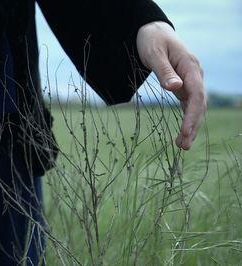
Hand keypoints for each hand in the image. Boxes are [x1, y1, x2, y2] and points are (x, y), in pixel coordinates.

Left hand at [137, 21, 205, 149]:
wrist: (153, 32)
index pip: (196, 95)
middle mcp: (195, 75)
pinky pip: (188, 104)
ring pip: (195, 107)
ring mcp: (191, 80)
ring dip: (190, 126)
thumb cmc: (152, 41)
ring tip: (182, 145)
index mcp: (190, 66)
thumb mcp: (154, 54)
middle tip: (184, 147)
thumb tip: (175, 87)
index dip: (191, 115)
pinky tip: (183, 133)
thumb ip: (164, 71)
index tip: (184, 132)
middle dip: (192, 126)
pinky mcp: (184, 85)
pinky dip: (186, 119)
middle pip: (199, 104)